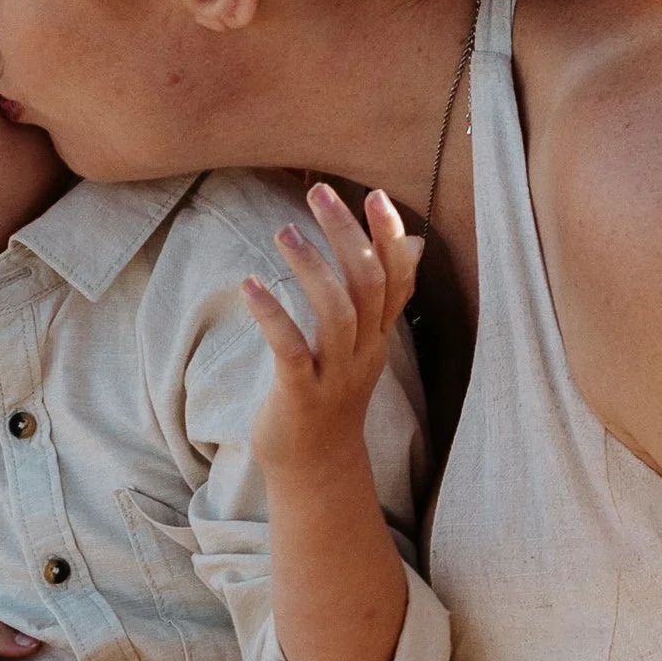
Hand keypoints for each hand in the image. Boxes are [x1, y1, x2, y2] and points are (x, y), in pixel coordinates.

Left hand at [242, 184, 419, 477]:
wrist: (315, 467)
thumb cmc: (331, 391)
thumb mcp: (363, 342)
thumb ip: (380, 295)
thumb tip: (412, 244)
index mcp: (378, 335)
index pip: (397, 279)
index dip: (390, 237)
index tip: (373, 195)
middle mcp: (364, 352)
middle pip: (369, 285)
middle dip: (347, 235)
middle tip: (317, 193)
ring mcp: (335, 375)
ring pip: (337, 314)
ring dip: (312, 268)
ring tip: (283, 231)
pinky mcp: (302, 395)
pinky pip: (292, 351)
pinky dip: (273, 316)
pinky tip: (250, 286)